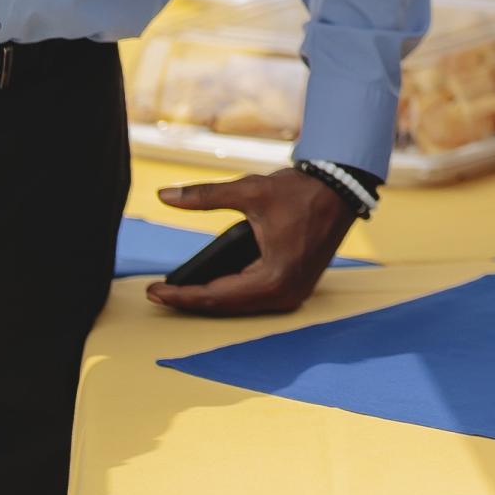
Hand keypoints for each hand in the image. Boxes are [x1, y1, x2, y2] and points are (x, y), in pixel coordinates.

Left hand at [145, 169, 356, 314]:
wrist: (341, 188)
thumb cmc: (300, 191)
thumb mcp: (249, 190)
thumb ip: (204, 196)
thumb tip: (164, 195)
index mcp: (274, 278)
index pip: (215, 296)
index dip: (180, 295)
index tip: (153, 292)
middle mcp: (285, 294)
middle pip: (226, 306)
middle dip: (190, 301)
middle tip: (157, 295)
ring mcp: (293, 294)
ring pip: (240, 305)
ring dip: (210, 300)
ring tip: (177, 293)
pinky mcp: (296, 287)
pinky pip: (255, 297)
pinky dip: (230, 293)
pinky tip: (209, 287)